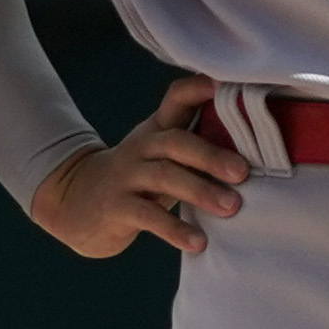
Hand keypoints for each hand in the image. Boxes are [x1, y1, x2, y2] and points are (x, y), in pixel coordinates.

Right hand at [30, 73, 247, 257]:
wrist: (76, 201)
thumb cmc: (137, 177)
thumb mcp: (160, 155)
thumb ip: (196, 145)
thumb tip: (253, 147)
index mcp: (157, 129)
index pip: (176, 99)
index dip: (198, 89)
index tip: (224, 86)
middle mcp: (142, 146)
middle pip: (176, 142)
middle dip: (211, 155)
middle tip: (242, 172)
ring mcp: (126, 176)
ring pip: (164, 176)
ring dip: (200, 191)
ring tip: (231, 207)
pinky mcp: (117, 207)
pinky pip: (148, 217)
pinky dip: (175, 230)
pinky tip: (198, 242)